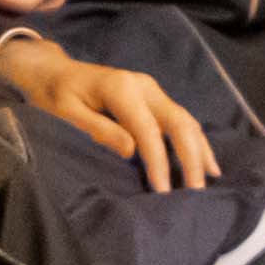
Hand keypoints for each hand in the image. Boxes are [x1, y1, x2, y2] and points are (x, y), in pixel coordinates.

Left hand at [0, 35, 216, 187]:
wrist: (54, 71)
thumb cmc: (54, 95)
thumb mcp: (66, 113)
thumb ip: (98, 129)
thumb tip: (131, 151)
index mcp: (121, 89)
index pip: (148, 131)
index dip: (158, 162)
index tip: (163, 192)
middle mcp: (143, 85)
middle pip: (179, 122)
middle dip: (191, 158)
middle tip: (196, 192)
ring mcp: (151, 89)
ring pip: (186, 120)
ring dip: (200, 150)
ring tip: (210, 180)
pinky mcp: (153, 96)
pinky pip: (181, 119)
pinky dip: (195, 140)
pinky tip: (206, 161)